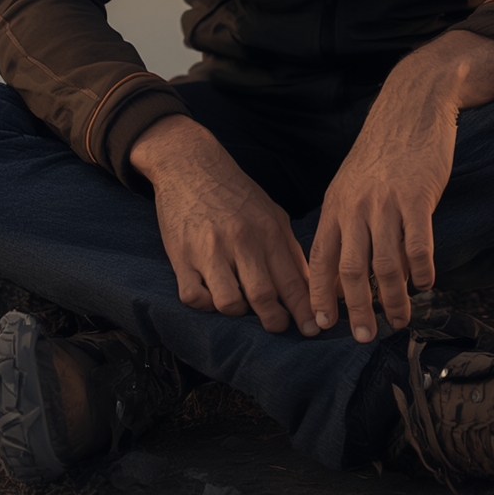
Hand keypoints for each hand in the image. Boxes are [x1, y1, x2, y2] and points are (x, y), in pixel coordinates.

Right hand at [130, 114, 318, 335]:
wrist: (190, 165)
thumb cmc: (235, 192)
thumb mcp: (270, 212)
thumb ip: (288, 247)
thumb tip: (309, 285)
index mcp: (267, 230)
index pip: (292, 280)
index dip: (304, 310)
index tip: (312, 329)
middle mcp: (241, 241)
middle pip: (263, 297)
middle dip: (275, 321)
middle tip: (278, 327)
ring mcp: (209, 250)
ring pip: (229, 303)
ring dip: (238, 313)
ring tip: (241, 306)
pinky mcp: (181, 256)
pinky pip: (194, 297)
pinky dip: (205, 305)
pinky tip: (211, 295)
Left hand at [308, 31, 493, 341]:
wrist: (411, 105)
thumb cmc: (384, 150)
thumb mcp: (353, 182)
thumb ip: (348, 220)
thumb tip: (349, 269)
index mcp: (336, 204)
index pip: (320, 257)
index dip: (319, 293)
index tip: (321, 324)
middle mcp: (355, 206)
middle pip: (350, 269)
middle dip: (355, 309)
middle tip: (362, 337)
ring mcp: (385, 202)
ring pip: (384, 264)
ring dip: (392, 299)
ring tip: (400, 320)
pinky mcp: (416, 196)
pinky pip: (418, 245)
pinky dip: (421, 271)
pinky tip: (426, 284)